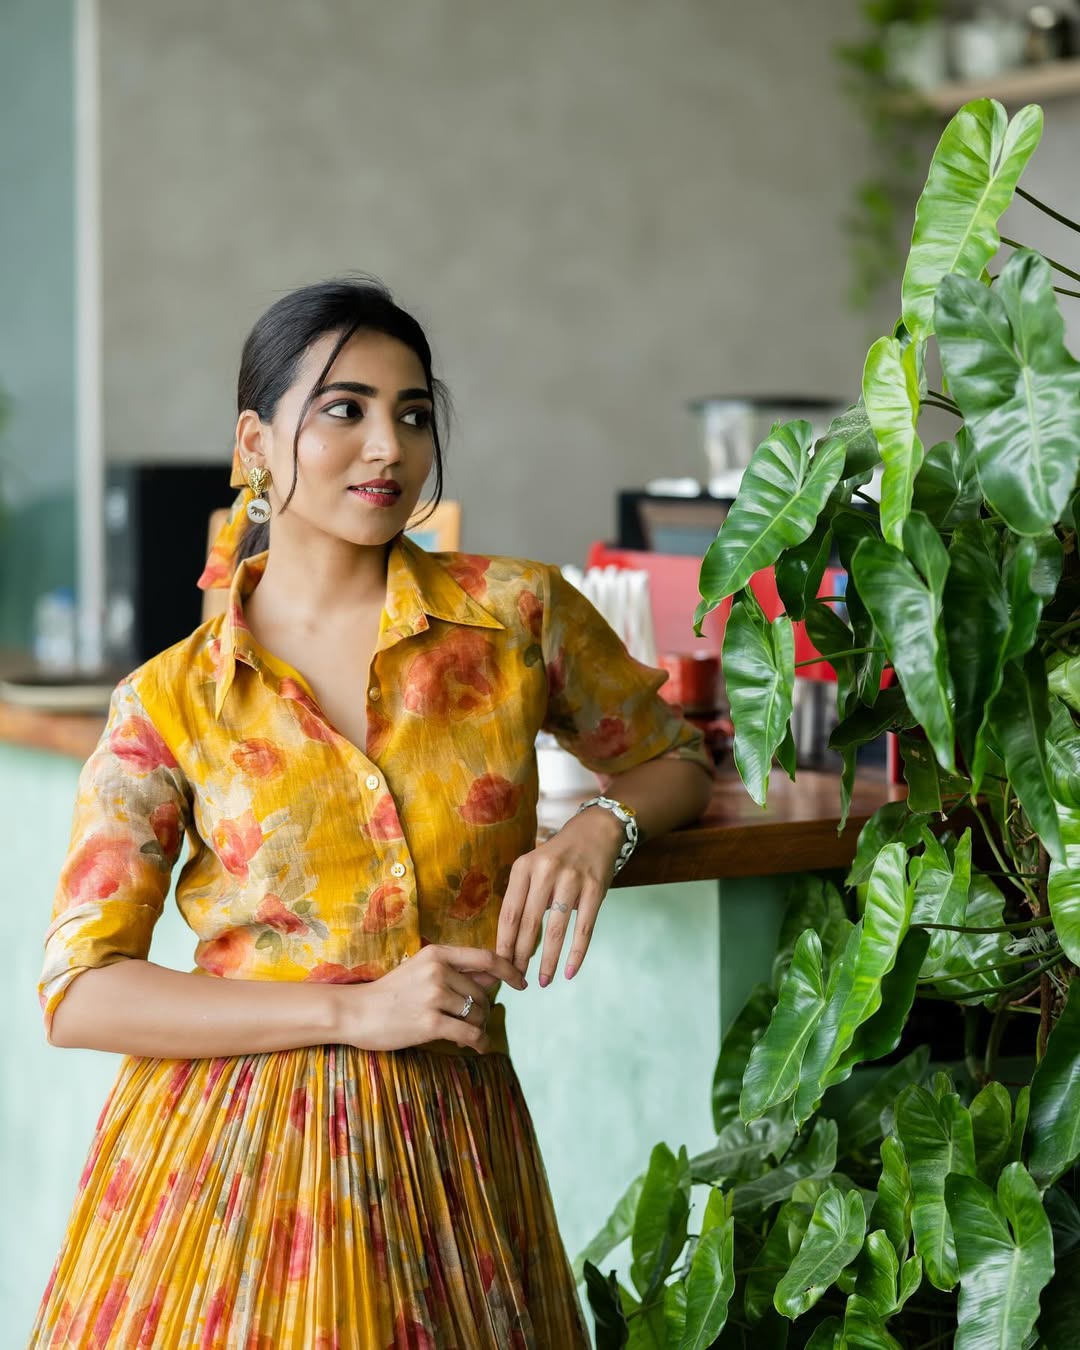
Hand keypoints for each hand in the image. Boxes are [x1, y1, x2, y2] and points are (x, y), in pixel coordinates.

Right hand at [343, 945, 525, 1053]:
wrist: (356, 1012)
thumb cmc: (390, 993)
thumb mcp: (421, 970)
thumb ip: (455, 971)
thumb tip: (494, 977)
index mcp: (437, 953)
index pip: (486, 958)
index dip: (509, 970)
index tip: (521, 982)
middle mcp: (438, 970)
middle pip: (482, 992)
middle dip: (484, 1010)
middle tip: (475, 1021)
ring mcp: (434, 996)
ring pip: (477, 1013)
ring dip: (478, 1027)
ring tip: (468, 1034)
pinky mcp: (430, 1023)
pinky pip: (469, 1033)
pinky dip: (479, 1042)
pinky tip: (477, 1047)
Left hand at [496, 807, 624, 984]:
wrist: (596, 831)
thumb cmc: (558, 855)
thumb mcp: (533, 866)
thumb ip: (523, 895)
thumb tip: (510, 941)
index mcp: (523, 867)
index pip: (509, 912)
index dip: (504, 942)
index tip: (499, 966)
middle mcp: (545, 872)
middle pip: (529, 923)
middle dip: (521, 956)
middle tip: (517, 980)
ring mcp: (572, 880)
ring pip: (556, 929)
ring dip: (549, 960)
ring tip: (543, 981)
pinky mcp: (595, 889)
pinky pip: (584, 928)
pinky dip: (577, 953)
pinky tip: (570, 971)